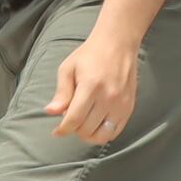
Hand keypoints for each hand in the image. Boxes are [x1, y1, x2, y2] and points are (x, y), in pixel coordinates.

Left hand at [47, 29, 141, 144]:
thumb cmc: (90, 55)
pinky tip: (96, 124)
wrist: (117, 44)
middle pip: (87, 129)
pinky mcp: (129, 107)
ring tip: (83, 124)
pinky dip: (104, 133)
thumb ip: (61, 93)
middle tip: (70, 120)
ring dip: (89, 135)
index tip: (57, 131)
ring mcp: (121, 104)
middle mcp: (108, 97)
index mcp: (91, 86)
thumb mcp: (68, 68)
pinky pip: (116, 132)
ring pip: (102, 136)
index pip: (74, 119)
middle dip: (74, 129)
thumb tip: (51, 112)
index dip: (63, 129)